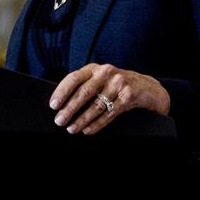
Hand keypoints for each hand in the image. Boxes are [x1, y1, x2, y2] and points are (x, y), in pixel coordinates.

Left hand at [50, 62, 171, 134]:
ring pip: (96, 105)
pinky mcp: (128, 96)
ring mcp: (118, 84)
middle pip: (84, 92)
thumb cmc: (116, 85)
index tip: (53, 105)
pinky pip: (109, 114)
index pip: (74, 78)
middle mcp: (106, 73)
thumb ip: (85, 86)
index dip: (62, 92)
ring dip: (82, 119)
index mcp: (95, 68)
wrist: (147, 88)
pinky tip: (87, 130)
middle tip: (59, 121)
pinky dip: (97, 124)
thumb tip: (61, 104)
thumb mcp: (101, 80)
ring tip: (71, 129)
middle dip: (70, 109)